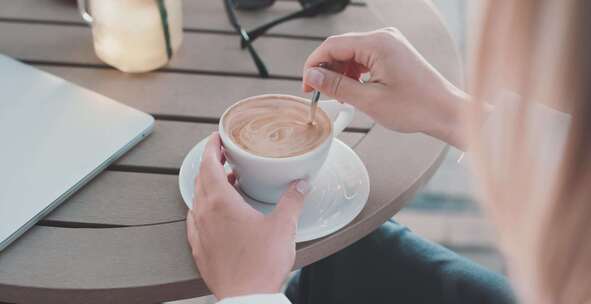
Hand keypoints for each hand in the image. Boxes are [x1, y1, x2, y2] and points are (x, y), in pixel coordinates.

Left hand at [186, 132, 309, 299]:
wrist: (247, 298)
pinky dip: (204, 208)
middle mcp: (205, 214)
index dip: (211, 147)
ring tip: (227, 183)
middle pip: (201, 179)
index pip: (208, 164)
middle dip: (212, 163)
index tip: (216, 138)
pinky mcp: (199, 249)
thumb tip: (301, 184)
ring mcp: (199, 232)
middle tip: (226, 156)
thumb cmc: (260, 264)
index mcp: (221, 203)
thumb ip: (292, 201)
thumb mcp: (283, 227)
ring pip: (197, 199)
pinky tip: (215, 213)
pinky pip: (196, 220)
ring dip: (209, 186)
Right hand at [302, 28, 467, 147]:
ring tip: (339, 96)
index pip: (332, 46)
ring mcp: (389, 44)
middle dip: (326, 70)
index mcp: (377, 44)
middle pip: (341, 47)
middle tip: (318, 93)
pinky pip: (364, 57)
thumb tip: (312, 77)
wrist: (445, 112)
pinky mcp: (393, 52)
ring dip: (340, 73)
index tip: (306, 85)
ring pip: (351, 53)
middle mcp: (383, 38)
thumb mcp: (369, 100)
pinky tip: (352, 90)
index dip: (314, 65)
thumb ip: (337, 86)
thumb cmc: (416, 107)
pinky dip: (354, 73)